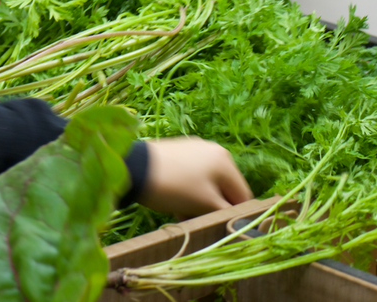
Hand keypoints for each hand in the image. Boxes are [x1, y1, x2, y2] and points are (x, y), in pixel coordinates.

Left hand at [138, 137, 252, 219]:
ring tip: (181, 213)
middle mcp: (213, 150)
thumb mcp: (203, 203)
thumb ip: (226, 212)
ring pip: (206, 184)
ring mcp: (194, 149)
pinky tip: (174, 202)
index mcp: (225, 161)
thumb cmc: (173, 186)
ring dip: (198, 202)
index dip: (235, 214)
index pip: (243, 194)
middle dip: (212, 207)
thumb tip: (239, 219)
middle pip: (223, 188)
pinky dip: (187, 191)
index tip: (219, 226)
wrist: (134, 167)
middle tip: (195, 220)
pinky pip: (191, 176)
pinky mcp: (177, 151)